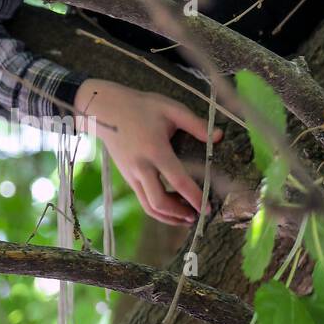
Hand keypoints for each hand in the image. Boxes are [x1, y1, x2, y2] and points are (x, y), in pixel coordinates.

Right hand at [73, 77, 220, 224]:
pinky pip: (143, 200)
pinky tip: (173, 205)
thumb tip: (219, 137)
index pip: (177, 180)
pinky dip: (159, 208)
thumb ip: (195, 124)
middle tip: (198, 215)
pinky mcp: (128, 177)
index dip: (194, 197)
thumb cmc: (140, 107)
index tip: (208, 207)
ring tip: (186, 217)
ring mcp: (131, 175)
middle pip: (159, 202)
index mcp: (155, 150)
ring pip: (149, 206)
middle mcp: (141, 167)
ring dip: (168, 216)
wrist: (105, 110)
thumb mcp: (170, 108)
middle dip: (179, 214)